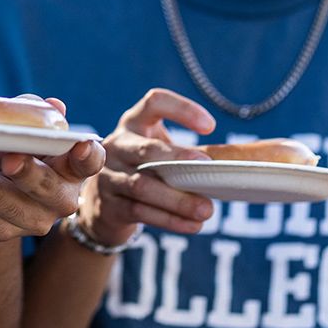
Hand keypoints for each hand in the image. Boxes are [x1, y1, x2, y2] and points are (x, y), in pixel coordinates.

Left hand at [0, 97, 104, 241]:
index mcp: (72, 166)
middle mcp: (60, 198)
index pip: (91, 162)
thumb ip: (32, 113)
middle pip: (47, 188)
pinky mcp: (1, 232)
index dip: (88, 155)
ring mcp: (33, 220)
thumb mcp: (19, 126)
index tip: (80, 145)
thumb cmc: (8, 147)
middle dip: (28, 172)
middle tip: (9, 158)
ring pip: (3, 200)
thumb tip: (52, 106)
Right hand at [78, 89, 216, 247]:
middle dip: (178, 158)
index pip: (155, 102)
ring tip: (206, 209)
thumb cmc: (142, 170)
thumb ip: (182, 156)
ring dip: (178, 199)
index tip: (211, 127)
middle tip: (207, 167)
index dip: (182, 109)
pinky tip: (192, 225)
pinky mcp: (109, 205)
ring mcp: (108, 175)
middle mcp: (117, 145)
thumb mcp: (156, 153)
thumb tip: (225, 170)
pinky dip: (170, 220)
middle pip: (146, 149)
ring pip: (143, 186)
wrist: (102, 203)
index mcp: (133, 123)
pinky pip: (141, 212)